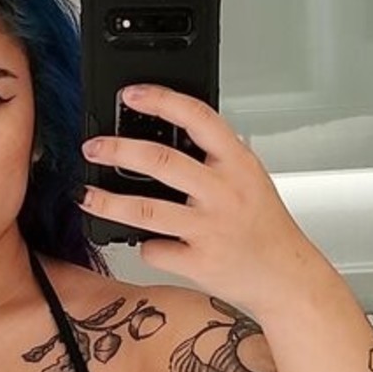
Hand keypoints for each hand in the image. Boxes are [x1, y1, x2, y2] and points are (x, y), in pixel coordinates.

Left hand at [80, 84, 318, 315]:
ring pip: (144, 210)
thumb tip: (168, 132)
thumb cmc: (266, 226)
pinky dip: (146, 246)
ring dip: (107, 202)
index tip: (132, 94)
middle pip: (160, 161)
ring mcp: (209, 228)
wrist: (286, 277)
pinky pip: (154, 250)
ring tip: (86, 195)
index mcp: (238, 163)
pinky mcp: (198, 262)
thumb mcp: (250, 177)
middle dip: (117, 150)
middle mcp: (223, 192)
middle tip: (92, 147)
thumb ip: (217, 156)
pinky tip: (151, 243)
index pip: (198, 117)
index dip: (161, 100)